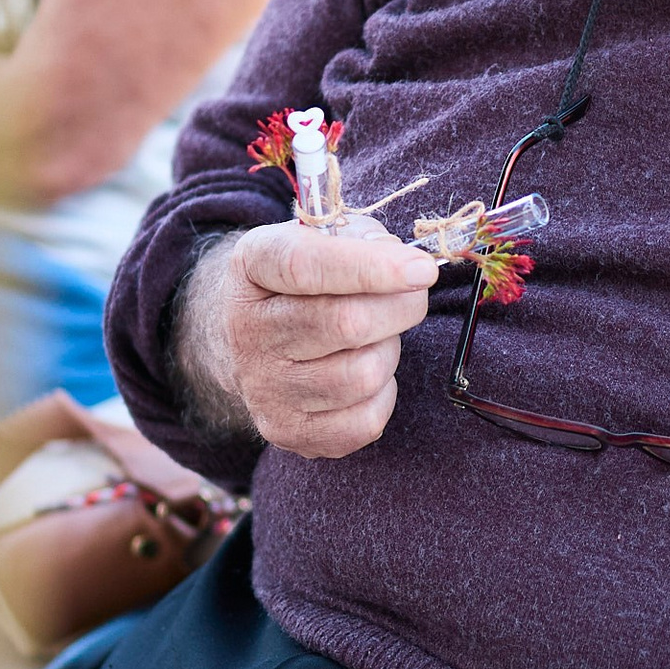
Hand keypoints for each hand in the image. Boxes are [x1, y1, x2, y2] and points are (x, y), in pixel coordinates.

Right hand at [179, 220, 435, 459]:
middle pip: (346, 324)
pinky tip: (366, 374)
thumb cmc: (305, 282)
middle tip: (412, 296)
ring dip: (389, 351)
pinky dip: (383, 395)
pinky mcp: (286, 430)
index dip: (370, 267)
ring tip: (376, 338)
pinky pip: (366, 421)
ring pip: (364, 375)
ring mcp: (263, 387)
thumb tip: (409, 269)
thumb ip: (361, 238)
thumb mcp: (321, 237)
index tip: (422, 269)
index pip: (304, 265)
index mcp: (252, 267)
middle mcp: (247, 330)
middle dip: (401, 307)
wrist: (253, 340)